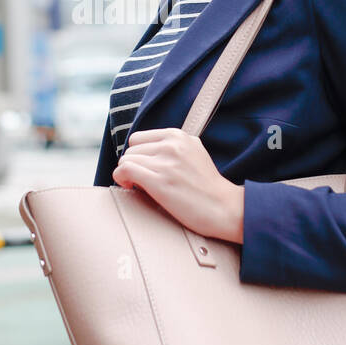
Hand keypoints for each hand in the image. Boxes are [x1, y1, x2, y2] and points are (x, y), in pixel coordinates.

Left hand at [111, 128, 244, 242]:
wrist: (224, 208)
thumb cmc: (207, 187)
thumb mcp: (194, 153)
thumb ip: (173, 146)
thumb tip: (147, 150)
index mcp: (179, 136)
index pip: (139, 138)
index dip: (138, 155)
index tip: (144, 169)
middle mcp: (171, 145)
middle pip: (131, 149)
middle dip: (134, 166)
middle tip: (144, 181)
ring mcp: (165, 162)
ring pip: (126, 159)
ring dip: (128, 174)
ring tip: (141, 187)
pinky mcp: (159, 181)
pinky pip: (125, 170)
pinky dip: (121, 179)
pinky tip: (131, 188)